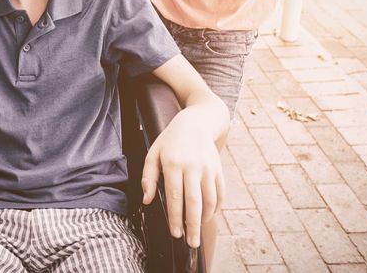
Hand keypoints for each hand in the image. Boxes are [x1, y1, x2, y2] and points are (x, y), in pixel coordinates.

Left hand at [141, 113, 224, 247]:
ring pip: (210, 199)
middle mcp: (193, 167)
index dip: (175, 217)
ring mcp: (208, 168)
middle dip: (193, 225)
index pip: (175, 196)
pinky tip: (208, 215)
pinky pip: (220, 193)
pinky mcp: (218, 169)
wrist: (196, 123)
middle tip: (191, 243)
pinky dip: (216, 207)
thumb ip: (148, 177)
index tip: (175, 233)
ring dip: (205, 218)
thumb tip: (147, 200)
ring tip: (198, 231)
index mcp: (174, 163)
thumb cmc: (170, 140)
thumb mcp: (153, 153)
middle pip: (194, 202)